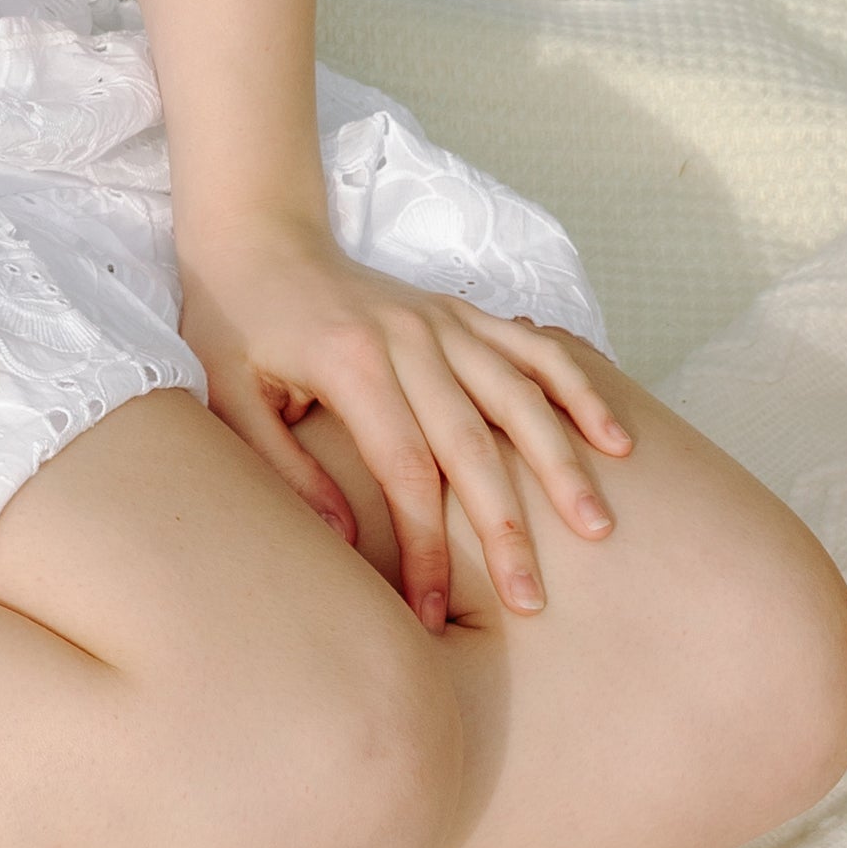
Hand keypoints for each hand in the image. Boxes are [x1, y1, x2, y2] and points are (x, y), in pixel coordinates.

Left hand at [173, 199, 630, 630]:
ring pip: (520, 396)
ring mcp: (441, 320)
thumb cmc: (234, 323)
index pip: (406, 472)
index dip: (425, 548)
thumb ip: (286, 470)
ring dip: (562, 463)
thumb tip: (345, 543)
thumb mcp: (231, 398)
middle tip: (533, 602)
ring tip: (599, 526)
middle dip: (506, 529)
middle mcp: (409, 338)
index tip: (434, 612)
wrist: (256, 234)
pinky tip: (615, 436)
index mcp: (353, 364)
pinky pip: (532, 348)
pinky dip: (576, 387)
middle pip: (473, 446)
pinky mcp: (458, 311)